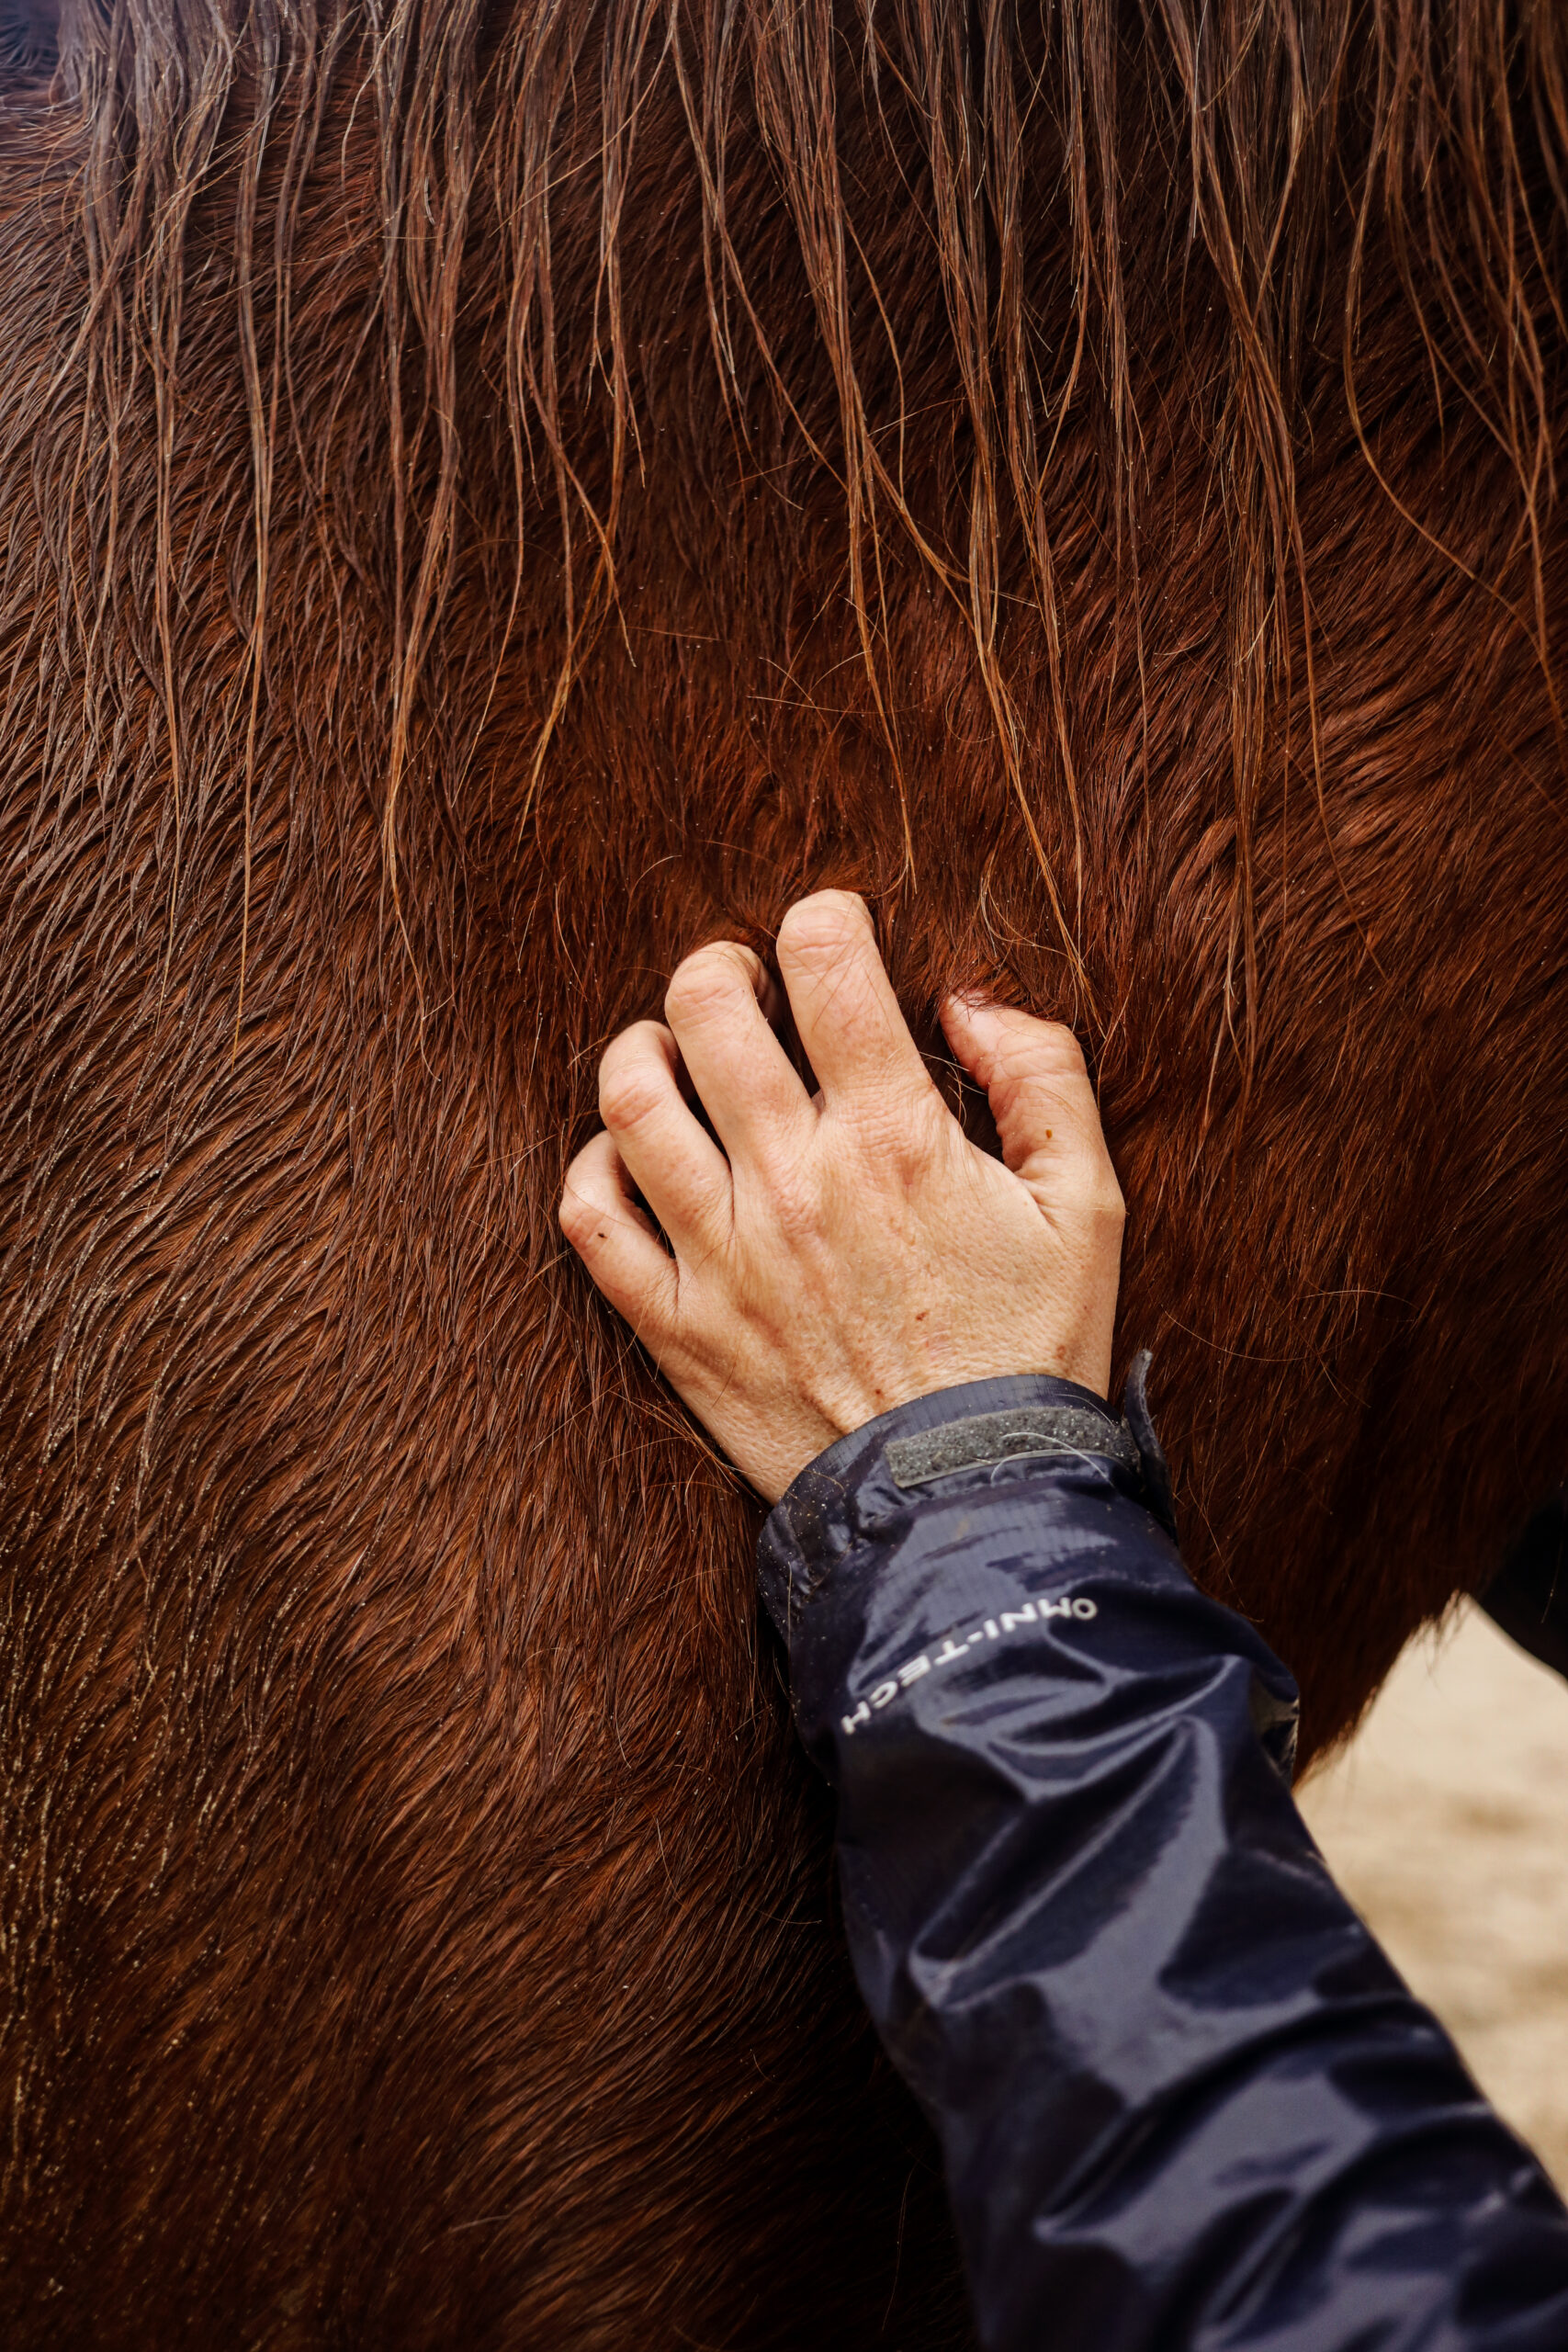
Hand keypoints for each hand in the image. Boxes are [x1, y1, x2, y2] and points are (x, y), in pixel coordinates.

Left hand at [560, 891, 1123, 1502]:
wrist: (967, 1505)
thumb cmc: (1030, 1350)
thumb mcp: (1087, 1205)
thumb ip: (1044, 1076)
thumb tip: (964, 1000)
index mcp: (894, 1139)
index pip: (827, 966)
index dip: (825, 919)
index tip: (832, 932)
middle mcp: (792, 1183)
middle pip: (705, 1009)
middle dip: (721, 968)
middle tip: (742, 984)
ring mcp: (722, 1256)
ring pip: (629, 1099)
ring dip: (642, 1049)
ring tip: (672, 1053)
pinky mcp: (677, 1328)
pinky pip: (590, 1221)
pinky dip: (594, 1169)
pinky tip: (632, 1161)